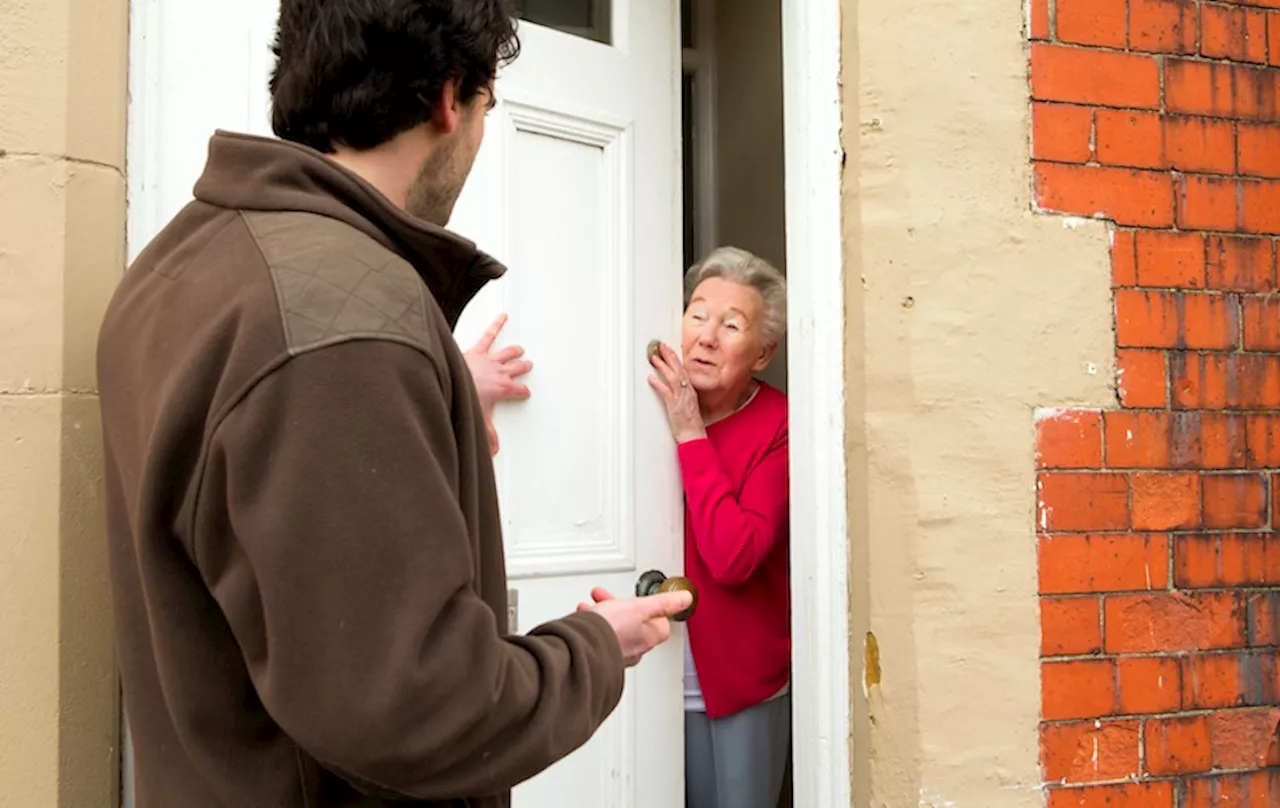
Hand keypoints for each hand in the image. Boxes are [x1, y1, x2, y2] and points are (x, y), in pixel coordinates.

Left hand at [464, 314, 531, 454]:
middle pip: (518, 368)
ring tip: (519, 349)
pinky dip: (497, 324)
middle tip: (527, 365)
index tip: (525, 393)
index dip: (524, 392)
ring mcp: (490, 359)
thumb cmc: (464, 395)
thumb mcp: (478, 420)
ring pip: (508, 352)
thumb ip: (487, 435)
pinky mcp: (478, 350)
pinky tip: (502, 317)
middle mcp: (500, 372)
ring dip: (515, 351)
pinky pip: (489, 335)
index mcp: (503, 388)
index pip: (521, 390)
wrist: (450, 379)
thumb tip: (493, 451)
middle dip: (523, 367)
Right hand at [576, 586, 691, 666]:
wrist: (581, 647)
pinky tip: (584, 622)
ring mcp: (617, 654)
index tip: (646, 601)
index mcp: (648, 637)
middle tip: (612, 600)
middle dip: (624, 609)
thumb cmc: (611, 629)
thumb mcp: (640, 606)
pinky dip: (594, 627)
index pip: (661, 624)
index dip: (654, 610)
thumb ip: (663, 603)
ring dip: (606, 616)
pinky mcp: (599, 656)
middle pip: (636, 626)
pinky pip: (600, 639)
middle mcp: (635, 649)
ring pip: (616, 631)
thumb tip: (686, 599)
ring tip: (594, 607)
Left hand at [647, 342, 705, 443]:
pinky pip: (666, 392)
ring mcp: (681, 398)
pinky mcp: (675, 406)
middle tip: (661, 346)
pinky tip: (651, 378)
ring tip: (654, 358)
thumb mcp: (689, 405)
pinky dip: (658, 384)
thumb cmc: (691, 423)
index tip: (669, 350)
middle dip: (669, 356)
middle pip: (678, 369)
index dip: (675, 359)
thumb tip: (677, 388)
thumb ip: (683, 395)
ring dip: (663, 366)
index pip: (683, 370)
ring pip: (672, 377)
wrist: (694, 435)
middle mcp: (687, 392)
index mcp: (690, 390)